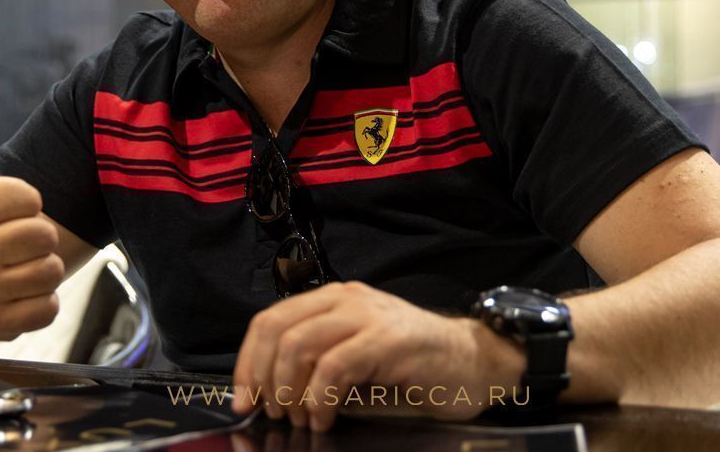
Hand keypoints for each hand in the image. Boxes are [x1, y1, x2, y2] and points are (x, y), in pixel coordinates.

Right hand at [0, 93, 63, 339]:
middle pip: (44, 234)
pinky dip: (40, 302)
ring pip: (51, 270)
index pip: (30, 197)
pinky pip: (48, 307)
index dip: (26, 202)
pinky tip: (16, 295)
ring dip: (40, 269)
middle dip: (36, 237)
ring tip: (14, 267)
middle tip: (12, 242)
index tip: (6, 210)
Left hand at [231, 282, 526, 430]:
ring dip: (290, 391)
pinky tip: (325, 419)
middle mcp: (347, 298)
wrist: (476, 362)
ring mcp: (368, 316)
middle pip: (277, 330)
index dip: (247, 361)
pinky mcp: (388, 340)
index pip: (270, 320)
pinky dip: (320, 400)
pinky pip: (334, 368)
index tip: (244, 398)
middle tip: (271, 413)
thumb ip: (317, 365)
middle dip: (263, 378)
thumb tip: (270, 397)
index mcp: (334, 299)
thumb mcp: (357, 357)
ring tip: (300, 418)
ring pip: (299, 346)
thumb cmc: (415, 367)